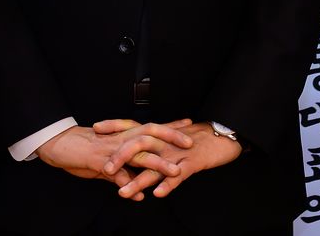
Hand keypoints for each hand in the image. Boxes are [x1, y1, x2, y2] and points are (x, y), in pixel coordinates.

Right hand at [37, 121, 193, 200]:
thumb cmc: (84, 150)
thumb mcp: (109, 162)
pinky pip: (117, 175)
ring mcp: (112, 150)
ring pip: (139, 154)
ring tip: (174, 171)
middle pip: (151, 134)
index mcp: (124, 135)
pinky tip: (138, 195)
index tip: (189, 123)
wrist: (60, 145)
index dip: (170, 126)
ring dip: (157, 163)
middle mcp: (121, 139)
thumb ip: (126, 175)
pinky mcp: (100, 162)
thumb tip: (140, 191)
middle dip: (171, 137)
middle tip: (190, 143)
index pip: (152, 128)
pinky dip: (128, 184)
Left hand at [100, 120, 242, 199]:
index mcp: (160, 133)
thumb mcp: (173, 137)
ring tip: (123, 192)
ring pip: (155, 166)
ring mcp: (178, 152)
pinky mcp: (193, 163)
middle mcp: (166, 141)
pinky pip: (179, 175)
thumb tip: (136, 149)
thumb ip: (155, 142)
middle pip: (139, 145)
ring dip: (138, 180)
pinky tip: (158, 194)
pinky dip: (168, 184)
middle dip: (121, 157)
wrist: (223, 135)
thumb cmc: (198, 137)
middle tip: (104, 169)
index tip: (96, 128)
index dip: (115, 125)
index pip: (133, 126)